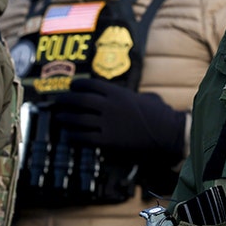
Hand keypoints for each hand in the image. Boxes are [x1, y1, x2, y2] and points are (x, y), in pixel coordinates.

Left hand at [51, 78, 185, 161]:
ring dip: (66, 118)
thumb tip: (123, 96)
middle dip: (65, 100)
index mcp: (117, 93)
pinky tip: (69, 135)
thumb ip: (128, 95)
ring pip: (78, 119)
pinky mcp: (108, 141)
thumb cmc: (159, 113)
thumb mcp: (143, 97)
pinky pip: (84, 138)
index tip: (71, 86)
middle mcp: (109, 106)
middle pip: (79, 100)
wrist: (167, 132)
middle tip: (58, 102)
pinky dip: (73, 136)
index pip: (90, 85)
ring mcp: (107, 124)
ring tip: (60, 118)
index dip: (77, 85)